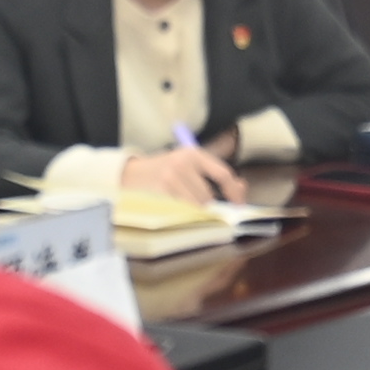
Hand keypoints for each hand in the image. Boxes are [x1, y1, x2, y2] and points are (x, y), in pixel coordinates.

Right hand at [124, 140, 245, 207]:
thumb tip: (242, 189)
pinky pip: (180, 213)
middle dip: (203, 205)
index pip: (223, 174)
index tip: (239, 205)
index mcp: (193, 154)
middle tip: (186, 202)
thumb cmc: (162, 173)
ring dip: (190, 212)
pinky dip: (178, 216)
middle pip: (207, 196)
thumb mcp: (188, 167)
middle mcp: (182, 163)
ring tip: (176, 205)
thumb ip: (214, 176)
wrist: (128, 174)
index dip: (234, 192)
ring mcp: (169, 178)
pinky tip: (169, 210)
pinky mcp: (159, 193)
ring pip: (195, 207)